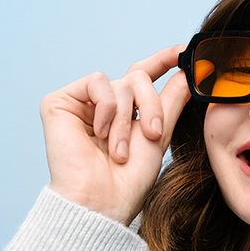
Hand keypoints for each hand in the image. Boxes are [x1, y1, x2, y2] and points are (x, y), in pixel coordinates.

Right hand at [40, 46, 190, 224]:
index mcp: (126, 114)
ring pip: (121, 82)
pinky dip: (107, 108)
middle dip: (151, 106)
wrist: (103, 201)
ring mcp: (82, 104)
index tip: (183, 50)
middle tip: (154, 136)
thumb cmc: (130, 181)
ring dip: (127, 120)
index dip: (162, 62)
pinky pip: (96, 82)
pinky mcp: (61, 102)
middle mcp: (104, 106)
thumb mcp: (160, 136)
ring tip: (119, 151)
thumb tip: (188, 72)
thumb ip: (172, 101)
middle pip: (137, 79)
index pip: (143, 78)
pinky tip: (99, 134)